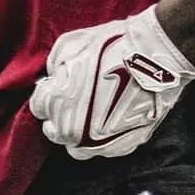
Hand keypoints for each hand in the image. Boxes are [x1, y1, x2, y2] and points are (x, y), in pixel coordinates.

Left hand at [29, 5, 194, 159]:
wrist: (155, 56)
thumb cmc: (112, 47)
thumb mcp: (69, 45)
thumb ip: (54, 67)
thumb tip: (54, 78)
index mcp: (58, 105)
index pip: (39, 107)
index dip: (48, 93)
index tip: (58, 85)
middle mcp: (75, 130)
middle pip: (55, 131)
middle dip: (60, 115)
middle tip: (73, 99)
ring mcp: (101, 142)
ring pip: (78, 148)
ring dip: (79, 132)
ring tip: (90, 113)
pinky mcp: (125, 145)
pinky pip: (105, 149)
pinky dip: (104, 137)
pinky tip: (111, 119)